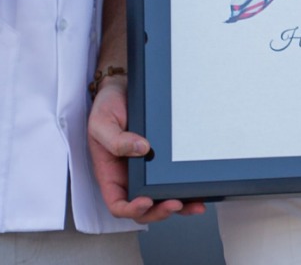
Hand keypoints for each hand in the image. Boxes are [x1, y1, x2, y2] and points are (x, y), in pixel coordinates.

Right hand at [86, 75, 204, 222]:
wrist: (122, 89)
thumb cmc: (107, 107)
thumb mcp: (102, 123)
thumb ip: (115, 139)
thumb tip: (141, 149)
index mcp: (111, 174)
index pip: (118, 204)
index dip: (132, 209)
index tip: (146, 201)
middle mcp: (129, 177)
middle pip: (143, 208)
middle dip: (160, 211)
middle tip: (176, 204)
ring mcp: (146, 171)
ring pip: (161, 198)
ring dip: (179, 206)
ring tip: (195, 204)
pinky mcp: (161, 161)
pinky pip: (172, 180)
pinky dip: (185, 189)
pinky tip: (198, 190)